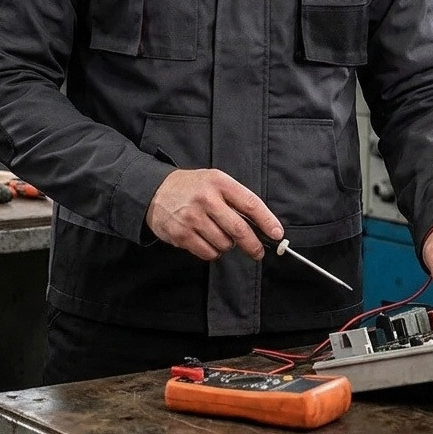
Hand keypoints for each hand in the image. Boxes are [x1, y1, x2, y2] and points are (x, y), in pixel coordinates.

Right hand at [146, 168, 283, 262]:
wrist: (155, 191)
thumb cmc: (191, 187)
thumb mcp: (214, 181)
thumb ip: (235, 199)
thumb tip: (261, 225)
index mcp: (219, 182)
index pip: (249, 203)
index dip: (267, 221)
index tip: (277, 234)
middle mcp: (206, 199)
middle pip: (239, 229)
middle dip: (253, 245)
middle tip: (258, 252)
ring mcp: (193, 218)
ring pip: (224, 244)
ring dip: (226, 245)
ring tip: (218, 233)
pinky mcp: (182, 234)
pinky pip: (208, 253)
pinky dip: (212, 251)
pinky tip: (206, 240)